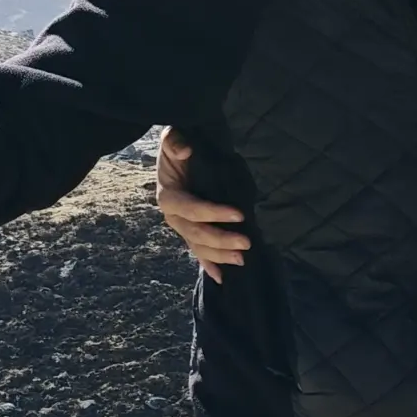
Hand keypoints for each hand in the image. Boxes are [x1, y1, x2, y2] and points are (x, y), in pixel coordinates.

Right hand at [156, 128, 249, 283]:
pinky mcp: (191, 232)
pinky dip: (209, 264)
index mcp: (169, 196)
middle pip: (197, 233)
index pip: (192, 209)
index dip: (213, 213)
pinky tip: (221, 277)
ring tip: (242, 260)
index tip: (239, 214)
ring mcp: (182, 227)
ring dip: (219, 256)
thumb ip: (174, 141)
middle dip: (221, 240)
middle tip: (247, 243)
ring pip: (199, 246)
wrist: (178, 156)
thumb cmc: (179, 147)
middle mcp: (173, 216)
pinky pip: (198, 251)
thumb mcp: (173, 138)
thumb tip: (184, 149)